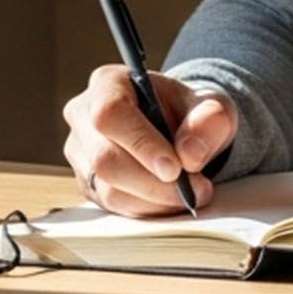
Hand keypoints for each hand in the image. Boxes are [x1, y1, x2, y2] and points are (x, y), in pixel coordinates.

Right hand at [60, 65, 237, 216]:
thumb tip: (191, 154)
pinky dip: (146, 210)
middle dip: (153, 182)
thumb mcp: (211, 105)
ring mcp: (81, 152)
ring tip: (190, 195)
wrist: (179, 128)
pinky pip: (111, 206)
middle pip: (104, 158)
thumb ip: (210, 120)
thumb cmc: (189, 112)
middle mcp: (83, 115)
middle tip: (195, 189)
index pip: (111, 113)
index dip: (141, 143)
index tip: (175, 168)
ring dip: (154, 200)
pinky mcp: (87, 182)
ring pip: (107, 188)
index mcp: (108, 83)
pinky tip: (170, 202)